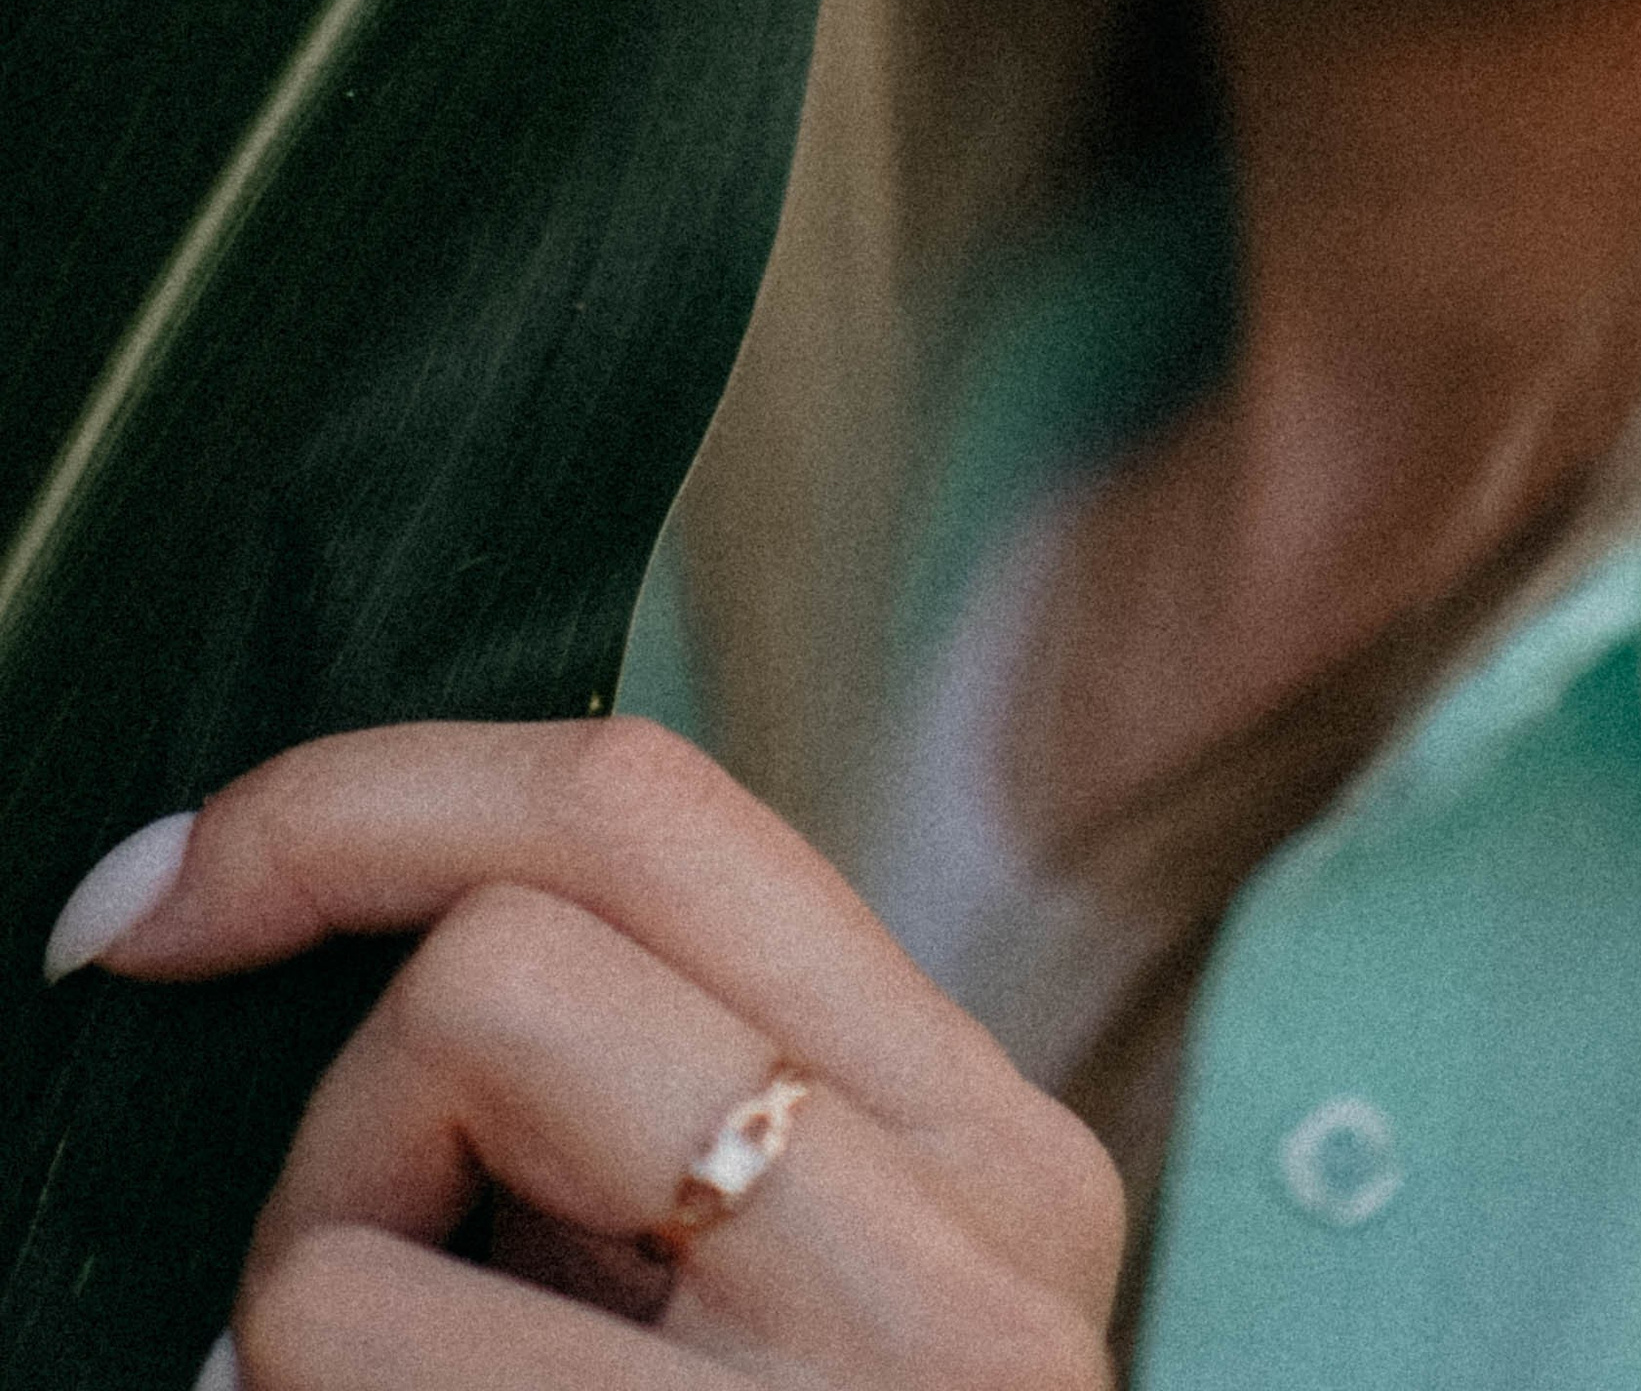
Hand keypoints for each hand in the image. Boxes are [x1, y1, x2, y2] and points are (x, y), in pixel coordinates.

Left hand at [58, 718, 1122, 1384]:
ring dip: (309, 1300)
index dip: (357, 795)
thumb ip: (681, 1096)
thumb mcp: (803, 1282)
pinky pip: (334, 1357)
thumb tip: (381, 911)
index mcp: (986, 1135)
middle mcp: (963, 1249)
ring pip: (382, 1187)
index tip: (163, 894)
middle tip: (342, 1276)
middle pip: (510, 943)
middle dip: (347, 1092)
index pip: (649, 805)